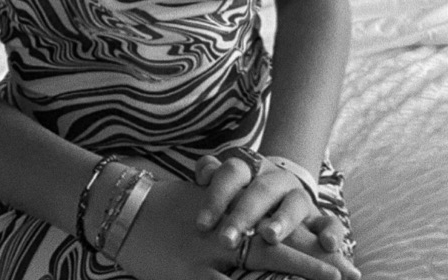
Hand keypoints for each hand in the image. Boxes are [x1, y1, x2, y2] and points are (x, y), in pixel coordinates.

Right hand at [116, 177, 358, 279]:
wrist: (125, 208)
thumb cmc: (168, 209)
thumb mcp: (206, 205)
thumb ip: (234, 218)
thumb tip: (266, 235)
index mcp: (235, 210)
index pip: (281, 228)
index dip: (313, 243)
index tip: (346, 258)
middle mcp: (229, 227)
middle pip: (282, 245)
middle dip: (317, 262)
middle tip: (351, 272)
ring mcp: (212, 249)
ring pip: (262, 263)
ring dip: (296, 275)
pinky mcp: (191, 273)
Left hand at [193, 154, 359, 279]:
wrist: (280, 185)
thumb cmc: (243, 191)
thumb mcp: (229, 182)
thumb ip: (214, 175)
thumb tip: (203, 173)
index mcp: (251, 168)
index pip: (232, 173)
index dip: (216, 196)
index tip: (201, 225)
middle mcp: (276, 178)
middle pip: (260, 190)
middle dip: (243, 215)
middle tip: (226, 239)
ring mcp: (300, 196)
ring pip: (295, 203)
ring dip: (282, 220)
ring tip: (269, 237)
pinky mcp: (319, 216)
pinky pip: (330, 222)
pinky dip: (331, 233)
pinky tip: (328, 246)